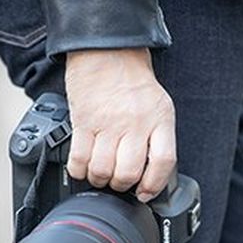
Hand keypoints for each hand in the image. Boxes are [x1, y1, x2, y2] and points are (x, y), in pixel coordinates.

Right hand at [64, 48, 175, 202]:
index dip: (154, 185)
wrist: (107, 50)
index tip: (145, 192)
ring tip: (100, 175)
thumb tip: (149, 170)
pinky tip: (82, 167)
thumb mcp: (158, 105)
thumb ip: (157, 135)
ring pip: (102, 170)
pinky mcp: (83, 122)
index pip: (163, 162)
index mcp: (159, 119)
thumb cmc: (133, 79)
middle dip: (122, 185)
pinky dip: (79, 170)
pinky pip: (79, 159)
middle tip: (118, 182)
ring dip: (99, 180)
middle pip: (128, 172)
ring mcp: (108, 123)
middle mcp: (135, 123)